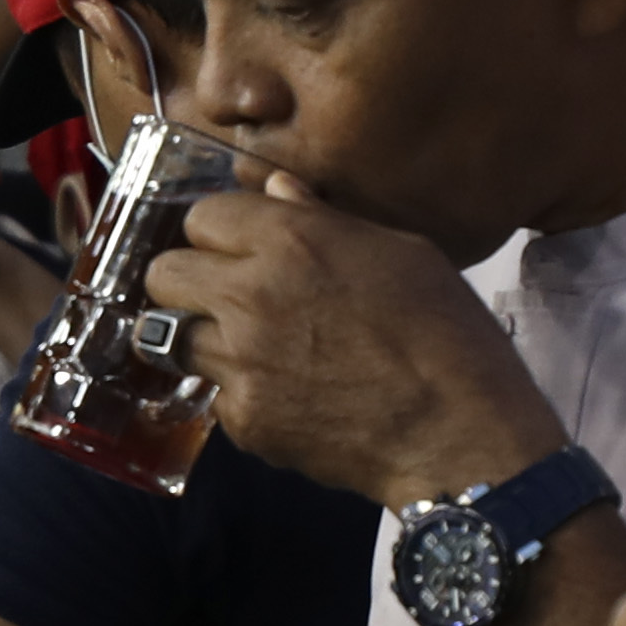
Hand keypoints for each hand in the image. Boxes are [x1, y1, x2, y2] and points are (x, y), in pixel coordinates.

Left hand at [136, 170, 557, 507]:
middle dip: (188, 280)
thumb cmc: (448, 336)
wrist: (463, 436)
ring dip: (202, 337)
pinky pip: (213, 394)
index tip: (240, 247)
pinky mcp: (244, 421)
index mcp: (290, 241)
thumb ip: (324, 218)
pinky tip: (285, 395)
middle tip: (224, 296)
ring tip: (249, 347)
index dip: (222, 232)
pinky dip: (238, 394)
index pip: (201, 216)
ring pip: (169, 337)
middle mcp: (250, 296)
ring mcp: (240, 363)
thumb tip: (276, 189)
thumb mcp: (401, 252)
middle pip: (163, 274)